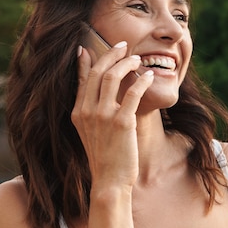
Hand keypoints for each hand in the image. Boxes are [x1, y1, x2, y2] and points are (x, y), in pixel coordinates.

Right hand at [71, 42, 153, 191]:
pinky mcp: (122, 122)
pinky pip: (133, 93)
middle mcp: (87, 111)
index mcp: (78, 112)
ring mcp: (103, 116)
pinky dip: (142, 81)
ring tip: (137, 59)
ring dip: (126, 63)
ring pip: (112, 77)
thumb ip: (91, 112)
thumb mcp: (90, 133)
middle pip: (97, 72)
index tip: (88, 47)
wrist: (109, 181)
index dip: (85, 61)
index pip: (82, 79)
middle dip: (110, 54)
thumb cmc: (104, 158)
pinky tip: (149, 76)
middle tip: (122, 46)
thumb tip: (97, 96)